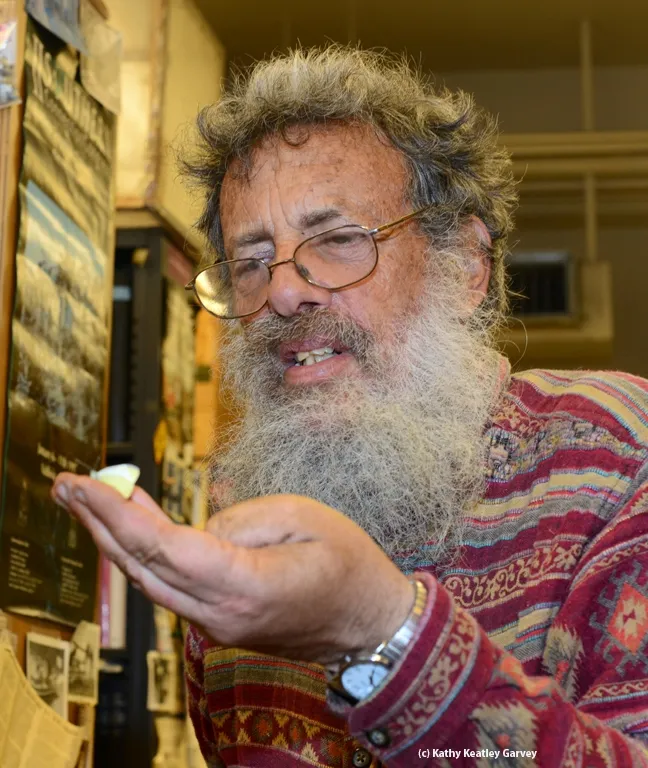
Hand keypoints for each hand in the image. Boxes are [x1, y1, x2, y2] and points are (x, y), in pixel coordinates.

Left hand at [51, 475, 414, 664]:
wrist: (370, 622)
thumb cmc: (348, 563)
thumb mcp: (300, 517)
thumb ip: (238, 520)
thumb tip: (200, 531)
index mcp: (243, 585)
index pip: (161, 546)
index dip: (116, 512)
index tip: (83, 482)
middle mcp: (219, 614)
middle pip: (142, 566)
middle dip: (98, 522)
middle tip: (65, 485)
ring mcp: (217, 625)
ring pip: (150, 579)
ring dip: (115, 538)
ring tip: (86, 499)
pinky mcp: (220, 622)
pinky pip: (170, 586)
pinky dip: (143, 554)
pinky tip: (131, 526)